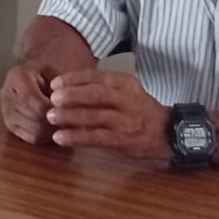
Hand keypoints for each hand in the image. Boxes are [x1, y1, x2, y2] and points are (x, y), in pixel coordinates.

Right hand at [0, 60, 56, 143]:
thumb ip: (56, 84)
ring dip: (51, 129)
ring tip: (63, 124)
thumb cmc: (42, 74)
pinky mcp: (10, 126)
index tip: (63, 108)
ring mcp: (6, 113)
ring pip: (33, 129)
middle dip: (53, 119)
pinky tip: (53, 129)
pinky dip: (46, 136)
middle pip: (32, 115)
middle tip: (69, 119)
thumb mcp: (50, 71)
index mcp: (16, 77)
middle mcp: (6, 96)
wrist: (28, 79)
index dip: (47, 106)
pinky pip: (31, 137)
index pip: (29, 96)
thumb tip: (62, 103)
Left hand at [47, 70, 172, 159]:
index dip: (73, 79)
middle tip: (51, 98)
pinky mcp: (122, 140)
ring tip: (50, 117)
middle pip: (95, 94)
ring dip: (69, 116)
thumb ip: (104, 87)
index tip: (55, 83)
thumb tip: (68, 87)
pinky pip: (95, 138)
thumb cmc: (140, 110)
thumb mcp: (127, 91)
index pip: (96, 77)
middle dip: (70, 95)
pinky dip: (76, 137)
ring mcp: (125, 121)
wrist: (168, 133)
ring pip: (93, 116)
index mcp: (125, 83)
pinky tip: (60, 138)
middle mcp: (126, 100)